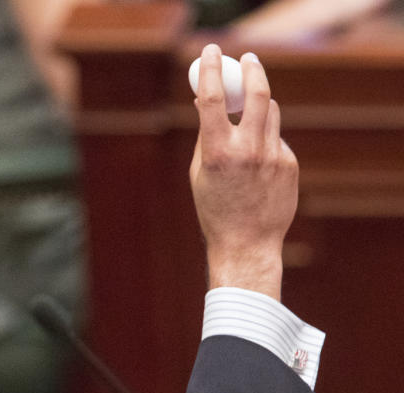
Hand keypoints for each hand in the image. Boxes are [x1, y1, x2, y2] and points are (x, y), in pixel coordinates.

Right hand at [189, 44, 298, 300]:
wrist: (246, 243)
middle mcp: (248, 150)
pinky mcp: (288, 164)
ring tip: (245, 126)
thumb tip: (207, 104)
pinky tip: (256, 169)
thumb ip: (205, 136)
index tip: (209, 53)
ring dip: (257, 108)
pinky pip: (276, 139)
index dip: (211, 70)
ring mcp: (272, 156)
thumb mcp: (200, 172)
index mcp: (217, 153)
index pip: (214, 99)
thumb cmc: (215, 209)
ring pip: (269, 113)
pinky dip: (264, 142)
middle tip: (248, 59)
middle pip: (256, 94)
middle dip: (252, 71)